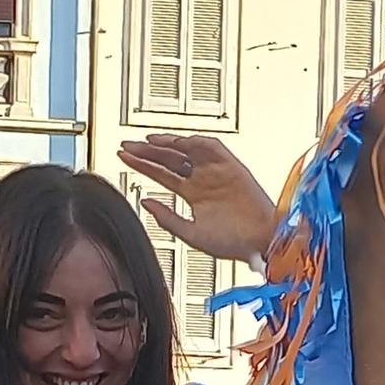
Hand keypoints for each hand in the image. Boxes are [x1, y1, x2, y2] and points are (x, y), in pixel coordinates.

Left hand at [117, 134, 276, 264]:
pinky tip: (178, 142)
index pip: (162, 174)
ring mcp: (217, 171)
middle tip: (127, 145)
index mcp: (193, 195)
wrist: (262, 243)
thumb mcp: (191, 234)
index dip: (142, 165)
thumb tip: (144, 201)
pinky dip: (195, 142)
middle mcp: (203, 179)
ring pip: (187, 150)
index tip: (123, 157)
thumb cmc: (233, 243)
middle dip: (148, 151)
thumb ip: (167, 218)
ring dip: (168, 143)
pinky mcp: (232, 166)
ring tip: (147, 141)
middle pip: (170, 158)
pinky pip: (212, 147)